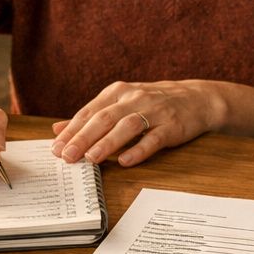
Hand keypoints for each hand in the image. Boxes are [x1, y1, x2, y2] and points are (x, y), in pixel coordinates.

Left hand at [52, 80, 226, 167]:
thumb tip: (58, 129)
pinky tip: (126, 161)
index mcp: (118, 92)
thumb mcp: (121, 103)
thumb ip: (91, 116)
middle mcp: (135, 98)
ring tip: (91, 158)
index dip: (72, 130)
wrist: (196, 98)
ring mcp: (155, 111)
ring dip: (108, 142)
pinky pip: (154, 138)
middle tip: (67, 156)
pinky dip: (139, 149)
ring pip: (128, 126)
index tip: (56, 147)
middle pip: (105, 118)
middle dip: (83, 137)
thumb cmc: (153, 103)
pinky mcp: (172, 126)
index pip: (90, 111)